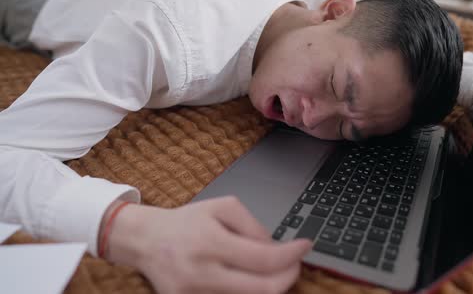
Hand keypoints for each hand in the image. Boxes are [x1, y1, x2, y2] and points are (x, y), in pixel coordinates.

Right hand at [103, 196, 311, 293]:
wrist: (147, 241)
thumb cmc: (187, 222)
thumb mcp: (222, 207)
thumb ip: (253, 226)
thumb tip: (277, 249)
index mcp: (210, 242)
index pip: (264, 259)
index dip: (292, 256)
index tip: (305, 246)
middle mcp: (202, 273)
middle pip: (263, 289)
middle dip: (288, 276)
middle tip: (296, 263)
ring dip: (270, 286)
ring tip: (273, 270)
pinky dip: (249, 292)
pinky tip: (252, 279)